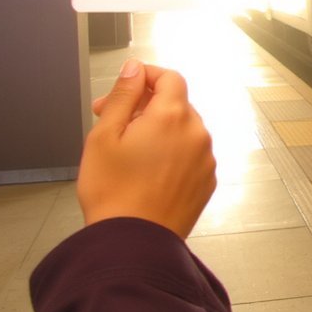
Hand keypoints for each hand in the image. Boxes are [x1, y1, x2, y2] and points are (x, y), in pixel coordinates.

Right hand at [78, 59, 216, 238]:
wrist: (133, 242)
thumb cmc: (114, 192)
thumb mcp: (104, 135)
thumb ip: (123, 95)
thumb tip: (135, 69)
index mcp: (173, 116)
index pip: (170, 78)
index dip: (148, 76)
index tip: (129, 84)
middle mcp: (197, 133)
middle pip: (177, 104)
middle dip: (147, 107)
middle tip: (113, 122)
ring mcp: (206, 159)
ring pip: (184, 131)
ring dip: (161, 131)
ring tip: (129, 152)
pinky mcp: (207, 181)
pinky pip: (191, 155)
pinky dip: (173, 154)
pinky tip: (148, 171)